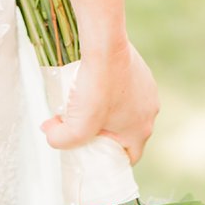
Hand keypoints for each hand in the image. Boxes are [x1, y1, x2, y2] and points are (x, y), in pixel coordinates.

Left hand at [41, 38, 158, 164]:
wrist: (105, 47)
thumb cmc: (96, 88)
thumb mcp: (74, 127)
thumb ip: (62, 140)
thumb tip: (53, 134)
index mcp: (141, 130)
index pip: (130, 156)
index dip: (110, 158)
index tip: (92, 149)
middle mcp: (150, 113)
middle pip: (126, 132)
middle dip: (105, 131)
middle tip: (81, 122)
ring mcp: (149, 91)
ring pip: (127, 109)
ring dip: (108, 109)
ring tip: (86, 100)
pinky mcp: (142, 73)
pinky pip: (127, 89)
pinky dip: (112, 89)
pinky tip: (95, 82)